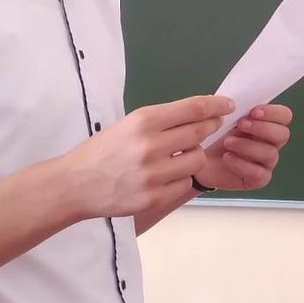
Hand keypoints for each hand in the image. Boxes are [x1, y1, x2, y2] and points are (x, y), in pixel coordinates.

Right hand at [60, 95, 233, 218]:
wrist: (75, 184)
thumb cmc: (103, 150)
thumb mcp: (128, 124)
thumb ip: (162, 120)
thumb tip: (201, 114)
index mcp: (143, 121)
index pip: (193, 109)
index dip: (216, 105)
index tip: (228, 105)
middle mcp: (150, 146)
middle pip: (200, 132)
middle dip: (210, 128)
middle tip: (210, 127)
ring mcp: (153, 174)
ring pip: (197, 159)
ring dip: (194, 156)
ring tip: (179, 157)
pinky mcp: (154, 197)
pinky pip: (186, 184)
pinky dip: (182, 178)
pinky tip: (168, 176)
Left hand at [196, 104, 292, 190]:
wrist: (195, 159)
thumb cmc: (212, 134)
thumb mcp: (219, 115)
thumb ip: (231, 106)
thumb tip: (234, 100)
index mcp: (265, 123)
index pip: (284, 116)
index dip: (273, 113)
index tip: (254, 111)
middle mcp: (270, 142)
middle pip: (283, 134)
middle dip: (262, 128)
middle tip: (240, 124)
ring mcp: (265, 162)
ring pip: (270, 154)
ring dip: (247, 145)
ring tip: (227, 142)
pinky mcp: (257, 179)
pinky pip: (259, 173)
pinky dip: (242, 164)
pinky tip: (227, 158)